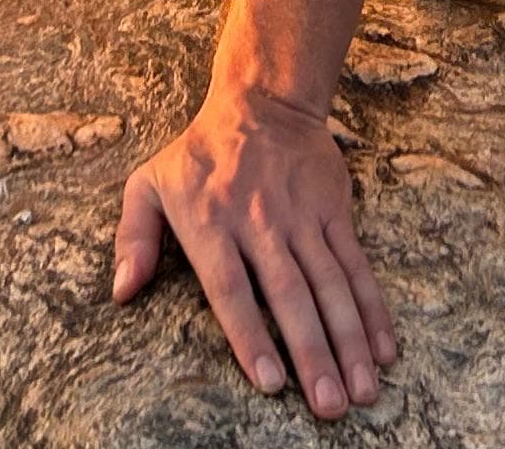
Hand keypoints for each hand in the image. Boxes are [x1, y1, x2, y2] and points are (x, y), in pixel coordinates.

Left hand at [113, 83, 396, 418]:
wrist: (263, 98)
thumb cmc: (199, 154)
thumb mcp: (149, 182)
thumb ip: (132, 237)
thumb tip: (121, 291)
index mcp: (211, 224)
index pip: (232, 288)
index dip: (250, 335)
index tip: (270, 381)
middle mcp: (259, 223)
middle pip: (289, 295)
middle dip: (312, 352)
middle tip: (330, 406)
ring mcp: (301, 216)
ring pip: (330, 285)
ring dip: (349, 340)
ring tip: (363, 389)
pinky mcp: (333, 209)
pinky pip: (355, 264)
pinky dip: (372, 307)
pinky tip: (384, 347)